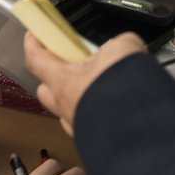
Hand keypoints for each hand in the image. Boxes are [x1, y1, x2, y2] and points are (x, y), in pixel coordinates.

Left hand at [24, 32, 146, 135]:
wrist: (141, 126)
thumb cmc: (122, 90)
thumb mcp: (121, 49)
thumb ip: (117, 45)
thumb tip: (122, 46)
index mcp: (63, 82)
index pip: (36, 59)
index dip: (33, 44)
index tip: (34, 35)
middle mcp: (66, 107)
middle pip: (46, 90)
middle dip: (55, 76)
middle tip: (72, 65)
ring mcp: (79, 126)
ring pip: (68, 110)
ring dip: (77, 97)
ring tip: (97, 86)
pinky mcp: (95, 139)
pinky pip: (88, 124)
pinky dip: (95, 113)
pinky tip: (112, 106)